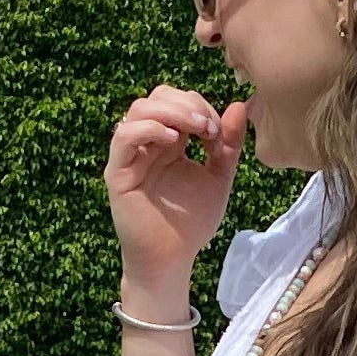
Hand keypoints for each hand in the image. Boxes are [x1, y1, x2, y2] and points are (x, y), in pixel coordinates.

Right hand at [105, 86, 243, 304]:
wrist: (173, 258)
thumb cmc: (192, 222)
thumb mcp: (218, 177)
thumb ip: (228, 144)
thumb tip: (238, 105)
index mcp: (169, 141)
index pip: (177, 102)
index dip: (199, 106)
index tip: (219, 130)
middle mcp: (148, 143)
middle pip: (157, 97)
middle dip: (187, 104)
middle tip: (209, 128)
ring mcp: (131, 156)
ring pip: (139, 110)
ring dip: (171, 111)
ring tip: (196, 130)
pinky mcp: (118, 173)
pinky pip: (124, 136)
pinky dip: (150, 129)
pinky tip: (175, 143)